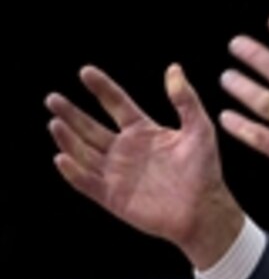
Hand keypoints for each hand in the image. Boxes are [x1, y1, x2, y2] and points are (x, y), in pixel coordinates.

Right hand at [45, 64, 244, 268]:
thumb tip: (174, 68)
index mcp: (144, 131)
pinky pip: (86, 182)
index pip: (117, 104)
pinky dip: (73, 171)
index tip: (85, 71)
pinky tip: (61, 157)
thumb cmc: (205, 170)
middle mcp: (126, 150)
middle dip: (72, 113)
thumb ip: (186, 100)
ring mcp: (117, 173)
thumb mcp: (199, 129)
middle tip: (53, 98)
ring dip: (68, 138)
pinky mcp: (112, 196)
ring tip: (55, 122)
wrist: (205, 210)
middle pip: (91, 127)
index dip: (102, 88)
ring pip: (84, 152)